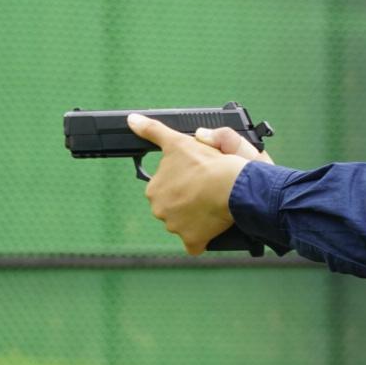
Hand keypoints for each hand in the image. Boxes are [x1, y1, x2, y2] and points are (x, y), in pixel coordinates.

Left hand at [126, 114, 260, 254]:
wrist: (233, 185)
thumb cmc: (209, 163)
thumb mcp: (178, 141)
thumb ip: (153, 131)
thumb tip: (131, 120)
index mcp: (154, 188)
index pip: (165, 189)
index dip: (182, 183)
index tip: (196, 178)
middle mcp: (160, 209)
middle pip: (173, 207)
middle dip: (186, 201)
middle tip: (205, 190)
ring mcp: (175, 227)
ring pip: (183, 224)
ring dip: (195, 218)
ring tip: (212, 204)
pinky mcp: (192, 240)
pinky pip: (194, 244)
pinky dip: (201, 238)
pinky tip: (211, 226)